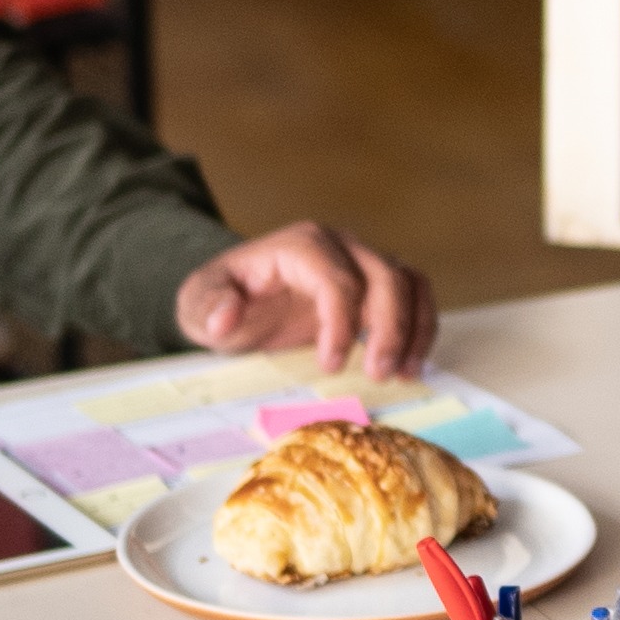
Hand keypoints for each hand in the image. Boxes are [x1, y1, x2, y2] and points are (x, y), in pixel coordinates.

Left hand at [175, 218, 435, 381]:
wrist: (235, 298)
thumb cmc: (220, 300)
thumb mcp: (197, 304)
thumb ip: (209, 306)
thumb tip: (227, 315)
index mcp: (300, 245)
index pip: (336, 278)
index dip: (340, 323)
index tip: (330, 366)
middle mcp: (340, 246)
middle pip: (385, 276)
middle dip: (389, 327)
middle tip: (378, 374)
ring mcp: (363, 261)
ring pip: (409, 282)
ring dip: (414, 328)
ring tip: (404, 373)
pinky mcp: (377, 285)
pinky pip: (416, 296)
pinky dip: (421, 329)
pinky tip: (410, 366)